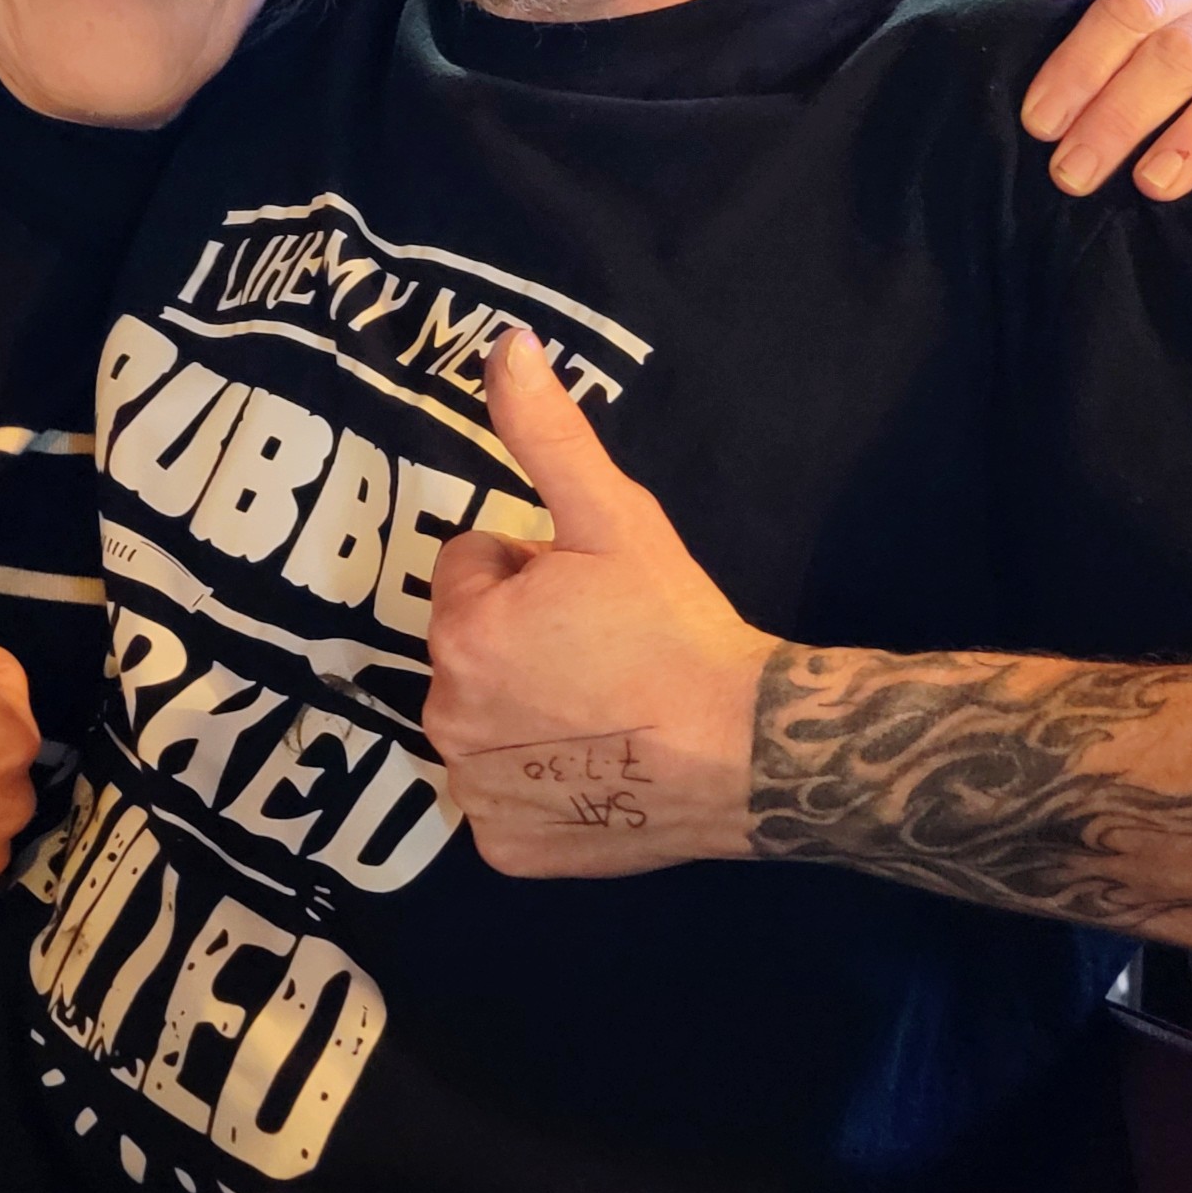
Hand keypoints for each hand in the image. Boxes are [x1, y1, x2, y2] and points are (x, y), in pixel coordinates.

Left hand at [419, 334, 773, 878]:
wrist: (745, 751)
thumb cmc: (676, 628)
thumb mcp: (614, 518)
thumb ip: (547, 432)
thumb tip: (505, 344)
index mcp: (463, 628)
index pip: (472, 569)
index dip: (534, 571)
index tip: (591, 595)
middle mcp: (446, 714)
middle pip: (471, 646)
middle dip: (522, 638)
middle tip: (602, 651)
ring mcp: (474, 790)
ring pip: (484, 721)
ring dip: (525, 708)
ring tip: (605, 708)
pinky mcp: (505, 848)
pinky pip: (504, 799)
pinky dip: (540, 786)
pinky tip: (598, 767)